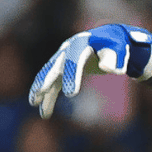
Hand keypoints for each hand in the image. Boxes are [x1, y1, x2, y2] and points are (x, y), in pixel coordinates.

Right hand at [28, 24, 151, 117]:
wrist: (110, 40)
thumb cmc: (115, 46)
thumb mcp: (118, 50)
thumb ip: (115, 58)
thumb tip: (108, 68)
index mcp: (82, 43)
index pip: (75, 59)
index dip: (71, 75)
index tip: (71, 94)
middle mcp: (68, 49)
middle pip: (56, 65)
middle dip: (47, 80)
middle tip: (40, 93)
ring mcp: (63, 59)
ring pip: (49, 75)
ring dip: (40, 88)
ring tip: (33, 103)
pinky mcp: (63, 70)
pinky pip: (53, 84)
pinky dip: (48, 97)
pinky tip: (45, 112)